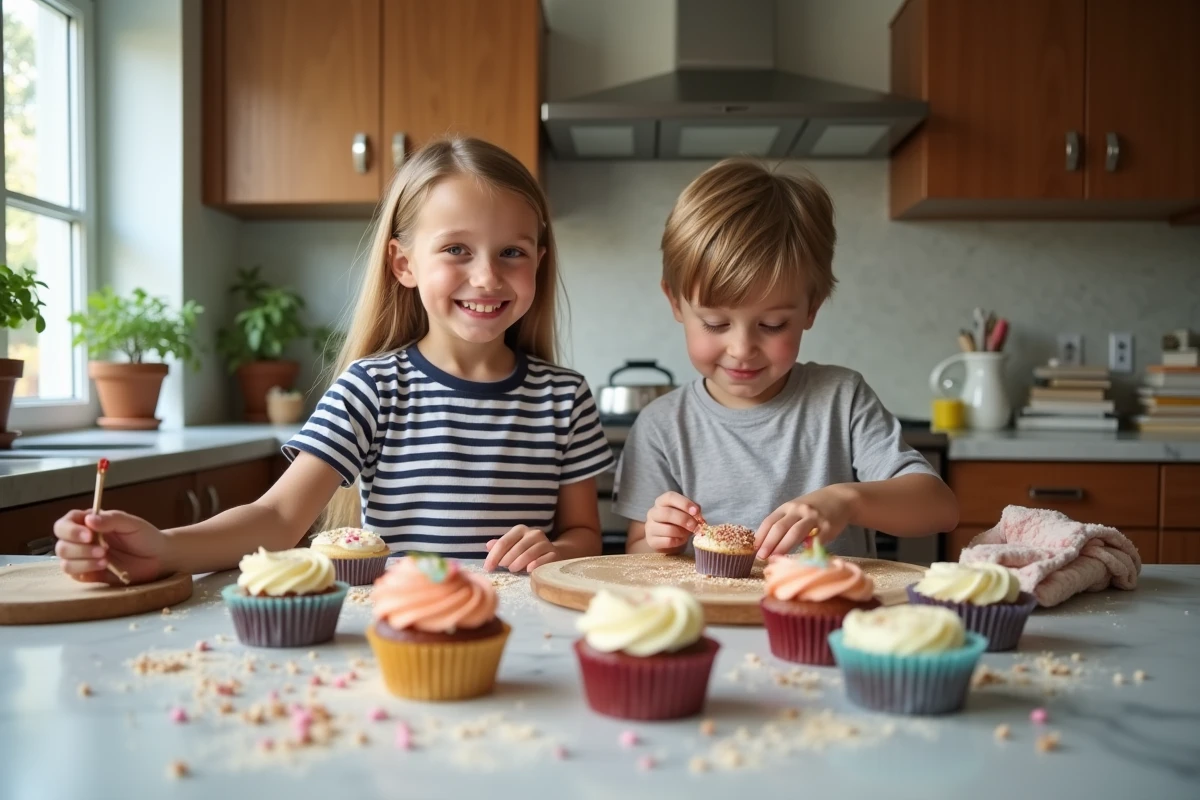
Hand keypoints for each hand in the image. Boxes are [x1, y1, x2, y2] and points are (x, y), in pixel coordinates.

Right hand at [53, 509, 169, 584]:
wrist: (158, 557)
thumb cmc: (144, 536)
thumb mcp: (131, 523)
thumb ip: (111, 519)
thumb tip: (89, 520)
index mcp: (87, 523)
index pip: (64, 524)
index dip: (70, 530)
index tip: (88, 535)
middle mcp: (81, 540)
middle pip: (61, 545)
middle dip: (79, 549)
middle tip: (103, 550)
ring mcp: (83, 558)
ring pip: (65, 562)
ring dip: (82, 561)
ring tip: (106, 560)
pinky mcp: (88, 574)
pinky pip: (74, 575)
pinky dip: (85, 571)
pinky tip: (104, 567)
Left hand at [484, 525, 558, 572]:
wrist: (553, 552)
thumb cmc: (527, 550)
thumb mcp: (513, 546)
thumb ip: (500, 547)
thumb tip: (488, 546)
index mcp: (520, 530)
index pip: (504, 542)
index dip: (494, 556)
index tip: (487, 568)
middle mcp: (533, 533)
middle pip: (516, 547)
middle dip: (506, 560)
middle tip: (501, 569)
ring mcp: (545, 542)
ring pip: (529, 553)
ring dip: (518, 563)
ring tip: (512, 570)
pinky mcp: (554, 553)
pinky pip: (544, 559)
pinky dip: (535, 565)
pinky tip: (528, 570)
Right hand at [644, 492, 701, 552]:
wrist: (667, 541)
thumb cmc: (678, 524)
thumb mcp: (685, 514)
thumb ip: (692, 512)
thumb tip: (699, 515)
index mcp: (661, 502)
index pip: (670, 497)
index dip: (684, 503)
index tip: (696, 511)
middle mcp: (653, 512)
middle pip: (667, 513)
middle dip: (684, 519)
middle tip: (695, 526)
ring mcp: (650, 527)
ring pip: (668, 529)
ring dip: (682, 533)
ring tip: (687, 534)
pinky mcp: (652, 541)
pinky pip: (668, 541)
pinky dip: (678, 542)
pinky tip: (680, 540)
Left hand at [755, 486, 854, 559]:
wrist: (840, 499)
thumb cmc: (812, 508)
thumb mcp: (795, 510)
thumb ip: (783, 523)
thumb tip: (766, 545)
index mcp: (787, 507)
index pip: (769, 521)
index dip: (761, 536)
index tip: (754, 549)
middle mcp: (799, 510)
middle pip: (780, 527)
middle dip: (769, 543)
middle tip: (761, 557)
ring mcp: (813, 517)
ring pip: (795, 532)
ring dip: (783, 547)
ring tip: (775, 558)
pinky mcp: (827, 526)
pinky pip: (816, 539)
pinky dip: (808, 548)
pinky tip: (801, 557)